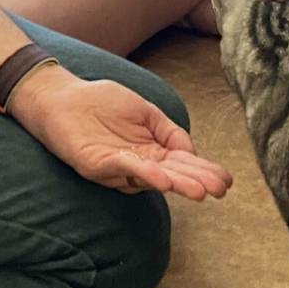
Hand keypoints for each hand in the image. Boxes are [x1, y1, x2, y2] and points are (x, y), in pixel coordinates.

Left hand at [9, 66, 233, 199]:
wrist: (61, 96)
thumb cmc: (101, 102)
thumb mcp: (144, 111)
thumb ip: (168, 130)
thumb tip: (191, 150)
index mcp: (151, 151)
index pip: (183, 163)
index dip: (204, 171)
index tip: (226, 181)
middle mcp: (137, 164)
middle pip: (172, 174)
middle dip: (196, 181)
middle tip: (219, 190)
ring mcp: (118, 167)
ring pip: (152, 177)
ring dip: (176, 183)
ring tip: (199, 191)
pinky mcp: (97, 164)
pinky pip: (124, 169)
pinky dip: (144, 173)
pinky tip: (162, 178)